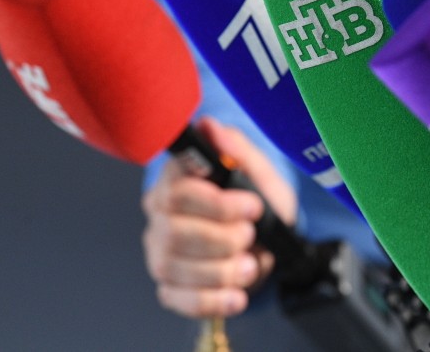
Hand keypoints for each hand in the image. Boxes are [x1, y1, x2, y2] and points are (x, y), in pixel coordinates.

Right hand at [142, 116, 296, 318]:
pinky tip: (237, 295)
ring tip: (250, 265)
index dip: (217, 204)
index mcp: (176, 181)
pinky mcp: (169, 285)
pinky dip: (211, 301)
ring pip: (174, 268)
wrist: (269, 236)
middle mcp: (160, 216)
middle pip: (174, 233)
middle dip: (221, 240)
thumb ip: (235, 148)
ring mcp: (161, 252)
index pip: (178, 193)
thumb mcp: (258, 169)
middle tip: (249, 235)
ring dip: (220, 272)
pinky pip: (179, 299)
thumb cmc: (257, 198)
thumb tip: (210, 127)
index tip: (252, 206)